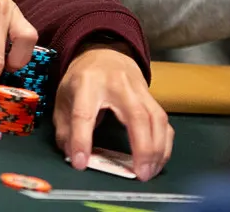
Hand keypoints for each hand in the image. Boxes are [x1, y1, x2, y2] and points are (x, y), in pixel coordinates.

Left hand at [54, 44, 172, 181]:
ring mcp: (139, 90)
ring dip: (157, 150)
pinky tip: (158, 160)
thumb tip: (71, 155)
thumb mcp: (64, 96)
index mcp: (88, 83)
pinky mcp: (152, 97)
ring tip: (149, 172)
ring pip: (156, 119)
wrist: (105, 53)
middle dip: (141, 148)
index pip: (84, 114)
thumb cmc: (83, 78)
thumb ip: (65, 127)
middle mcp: (117, 85)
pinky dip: (165, 144)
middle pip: (136, 115)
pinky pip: (164, 122)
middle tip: (139, 174)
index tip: (81, 163)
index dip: (82, 140)